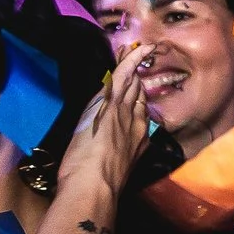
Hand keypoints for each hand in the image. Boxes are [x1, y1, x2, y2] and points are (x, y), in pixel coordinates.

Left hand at [60, 44, 151, 196]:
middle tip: (138, 62)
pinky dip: (133, 59)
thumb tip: (109, 147)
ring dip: (135, 65)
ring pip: (133, 83)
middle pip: (138, 96)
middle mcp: (137, 123)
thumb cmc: (95, 185)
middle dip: (137, 80)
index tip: (133, 91)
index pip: (139, 112)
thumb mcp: (108, 169)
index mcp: (137, 140)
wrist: (94, 186)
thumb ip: (112, 154)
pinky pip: (126, 74)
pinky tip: (140, 48)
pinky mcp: (111, 102)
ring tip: (139, 50)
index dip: (136, 100)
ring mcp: (125, 111)